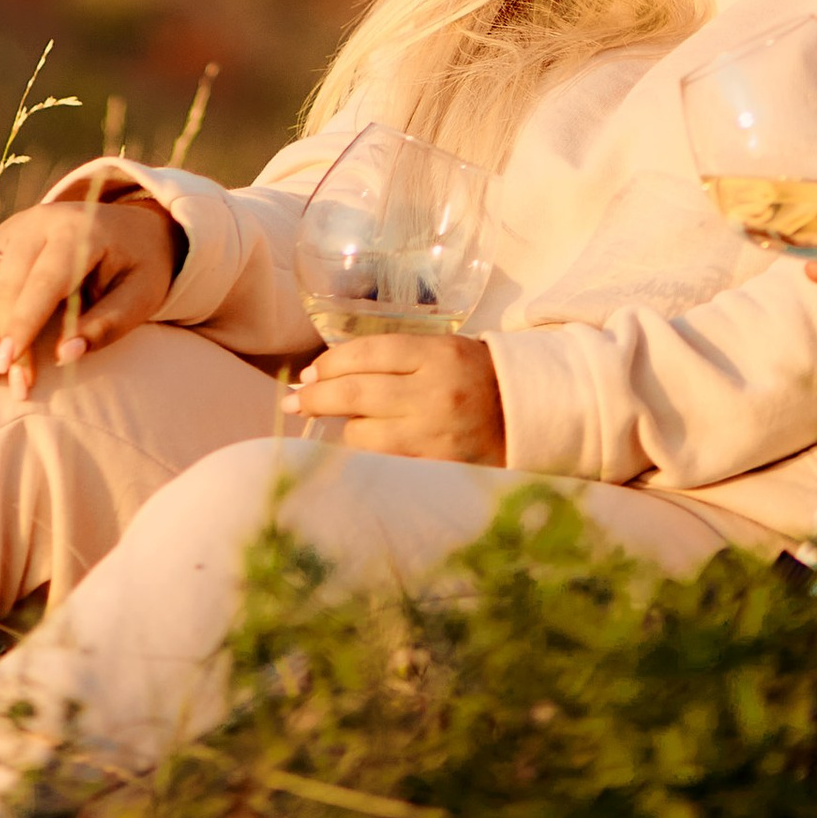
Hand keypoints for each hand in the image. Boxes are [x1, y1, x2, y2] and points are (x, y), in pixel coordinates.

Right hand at [0, 197, 177, 394]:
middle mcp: (42, 220)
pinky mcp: (2, 236)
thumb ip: (107, 325)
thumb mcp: (142, 296)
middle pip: (7, 277)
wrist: (133, 227)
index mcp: (81, 230)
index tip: (9, 363)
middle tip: (0, 380)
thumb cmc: (139, 267)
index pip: (43, 278)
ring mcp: (17, 225)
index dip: (23, 322)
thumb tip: (65, 356)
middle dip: (0, 332)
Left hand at [294, 331, 505, 463]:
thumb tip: (330, 371)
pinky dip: (362, 453)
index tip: (308, 372)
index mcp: (436, 355)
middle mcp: (433, 395)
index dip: (331, 363)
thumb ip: (393, 357)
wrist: (521, 414)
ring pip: (363, 435)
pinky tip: (353, 447)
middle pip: (357, 395)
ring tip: (330, 422)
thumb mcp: (440, 348)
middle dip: (317, 397)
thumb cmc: (473, 373)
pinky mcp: (434, 469)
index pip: (369, 354)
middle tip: (294, 400)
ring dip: (339, 428)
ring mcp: (432, 436)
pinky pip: (382, 462)